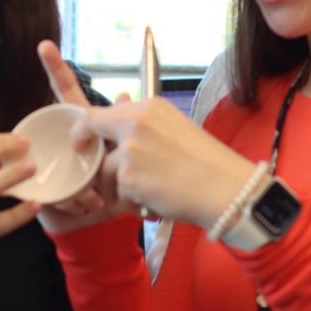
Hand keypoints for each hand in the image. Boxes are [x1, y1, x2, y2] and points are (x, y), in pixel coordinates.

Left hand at [37, 41, 255, 228]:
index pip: (98, 112)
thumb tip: (117, 110)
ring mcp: (130, 150)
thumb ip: (142, 125)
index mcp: (148, 107)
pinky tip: (155, 202)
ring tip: (148, 195)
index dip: (85, 129)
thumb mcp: (174, 128)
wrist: (226, 188)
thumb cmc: (206, 163)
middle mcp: (135, 122)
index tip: (84, 142)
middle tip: (97, 175)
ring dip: (119, 187)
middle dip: (89, 155)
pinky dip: (133, 202)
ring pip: (104, 171)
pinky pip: (119, 193)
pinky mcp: (129, 177)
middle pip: (89, 134)